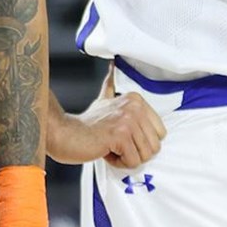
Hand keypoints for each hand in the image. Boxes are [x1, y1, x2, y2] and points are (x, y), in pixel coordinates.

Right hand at [45, 76, 165, 166]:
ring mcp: (128, 120)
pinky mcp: (120, 136)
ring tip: (111, 146)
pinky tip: (107, 151)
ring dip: (127, 158)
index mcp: (136, 100)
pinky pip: (133, 162)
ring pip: (145, 155)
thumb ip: (112, 85)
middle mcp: (134, 107)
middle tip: (117, 144)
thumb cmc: (85, 124)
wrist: (65, 134)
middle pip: (154, 146)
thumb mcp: (103, 99)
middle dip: (135, 152)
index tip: (125, 137)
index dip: (142, 142)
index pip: (161, 132)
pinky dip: (119, 163)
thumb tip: (113, 63)